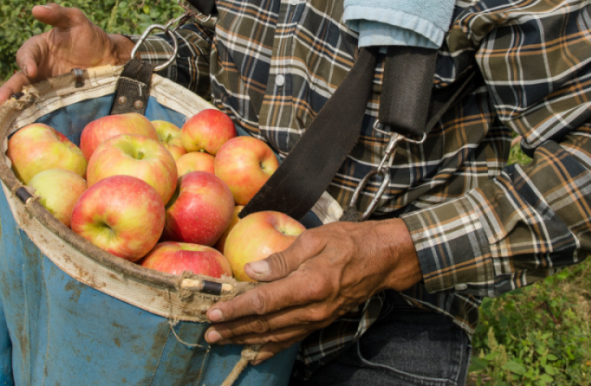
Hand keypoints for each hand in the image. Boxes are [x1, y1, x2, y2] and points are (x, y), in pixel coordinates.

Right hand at [0, 3, 133, 105]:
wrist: (110, 59)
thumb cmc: (90, 37)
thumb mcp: (76, 20)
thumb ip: (57, 13)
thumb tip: (36, 9)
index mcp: (39, 48)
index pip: (26, 54)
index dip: (26, 61)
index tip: (31, 70)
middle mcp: (39, 68)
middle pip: (19, 79)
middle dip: (9, 89)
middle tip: (0, 100)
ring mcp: (47, 85)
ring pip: (26, 94)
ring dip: (15, 103)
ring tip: (5, 113)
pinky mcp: (56, 98)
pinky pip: (42, 105)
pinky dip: (33, 112)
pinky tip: (25, 120)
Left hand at [205, 217, 420, 363]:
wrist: (382, 258)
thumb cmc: (348, 240)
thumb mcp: (315, 238)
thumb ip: (282, 258)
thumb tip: (252, 271)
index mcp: (309, 284)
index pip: (264, 301)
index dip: (236, 308)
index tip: (214, 312)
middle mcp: (312, 308)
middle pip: (266, 323)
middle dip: (234, 329)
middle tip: (208, 333)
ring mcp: (317, 319)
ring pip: (276, 335)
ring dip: (246, 339)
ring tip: (222, 342)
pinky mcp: (321, 321)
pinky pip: (292, 339)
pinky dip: (271, 347)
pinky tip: (254, 352)